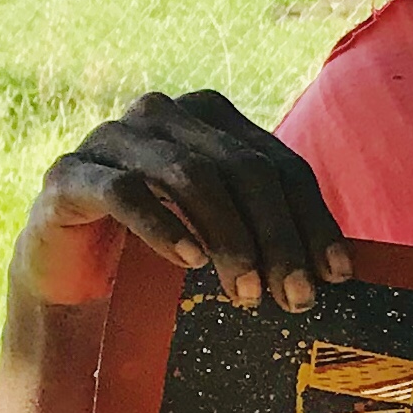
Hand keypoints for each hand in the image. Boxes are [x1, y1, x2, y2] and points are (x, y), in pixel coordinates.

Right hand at [13, 91, 351, 314]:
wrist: (72, 271)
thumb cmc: (159, 250)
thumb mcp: (224, 234)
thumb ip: (270, 231)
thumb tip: (343, 272)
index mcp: (209, 118)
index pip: (279, 164)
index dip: (313, 219)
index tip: (336, 275)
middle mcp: (162, 115)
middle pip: (243, 169)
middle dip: (278, 236)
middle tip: (295, 297)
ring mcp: (111, 138)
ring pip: (191, 176)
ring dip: (230, 238)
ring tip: (248, 292)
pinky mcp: (69, 173)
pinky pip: (124, 191)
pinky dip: (163, 226)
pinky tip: (190, 261)